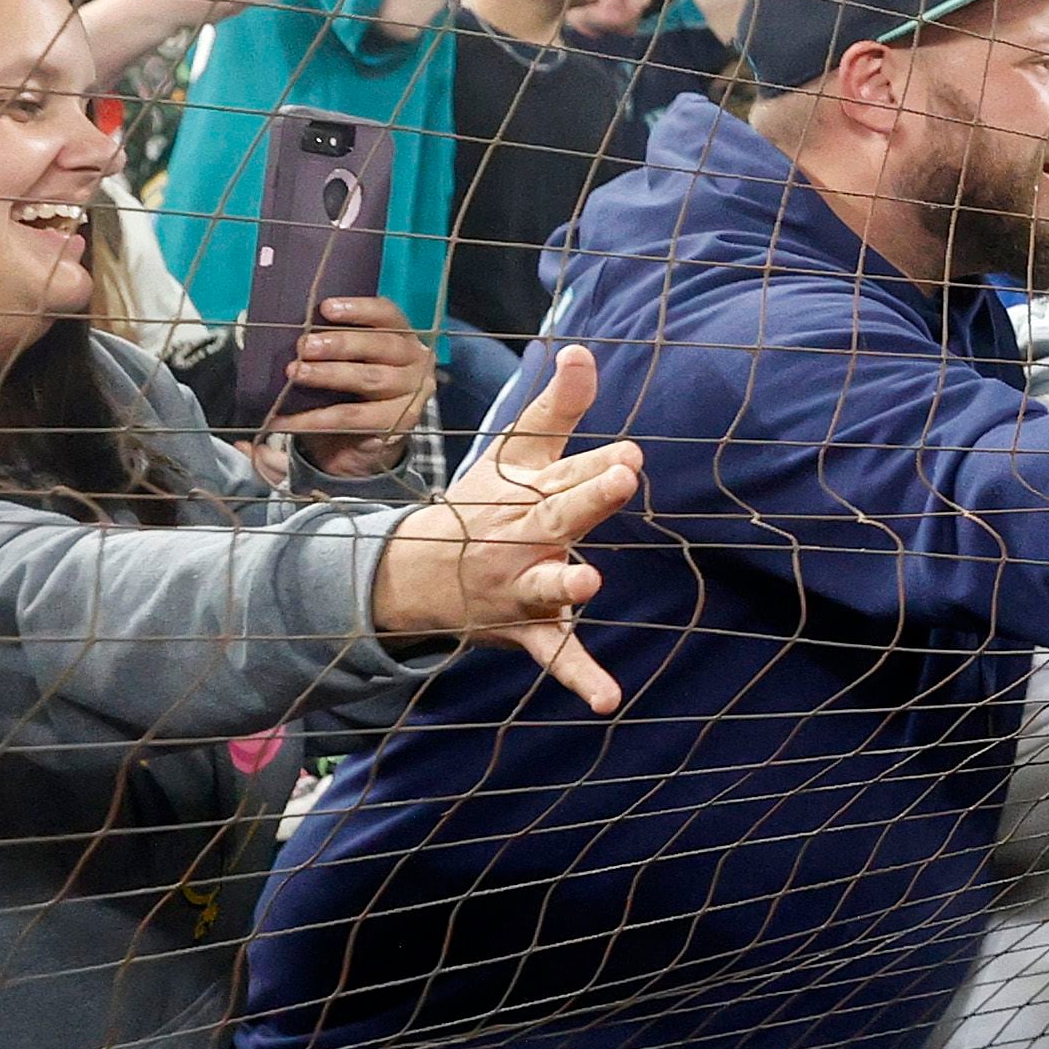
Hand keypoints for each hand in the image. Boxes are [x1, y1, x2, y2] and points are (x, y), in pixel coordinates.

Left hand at [267, 294, 431, 477]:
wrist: (367, 441)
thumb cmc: (355, 387)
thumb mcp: (351, 359)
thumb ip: (335, 342)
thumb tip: (297, 331)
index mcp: (404, 335)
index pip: (387, 314)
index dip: (359, 309)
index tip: (326, 308)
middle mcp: (415, 361)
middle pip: (381, 345)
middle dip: (340, 343)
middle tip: (304, 345)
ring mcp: (412, 393)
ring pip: (370, 379)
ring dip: (330, 374)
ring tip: (295, 374)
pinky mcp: (400, 423)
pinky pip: (354, 417)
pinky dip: (318, 419)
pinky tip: (288, 420)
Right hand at [373, 347, 642, 712]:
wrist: (416, 575)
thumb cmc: (484, 505)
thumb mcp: (515, 454)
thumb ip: (557, 406)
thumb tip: (582, 348)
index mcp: (526, 491)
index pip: (566, 471)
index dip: (598, 463)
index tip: (632, 453)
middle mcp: (523, 534)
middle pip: (559, 513)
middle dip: (589, 496)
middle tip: (623, 475)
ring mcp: (522, 583)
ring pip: (547, 584)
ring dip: (566, 581)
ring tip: (590, 580)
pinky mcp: (528, 627)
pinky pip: (556, 655)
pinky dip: (581, 678)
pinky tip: (609, 700)